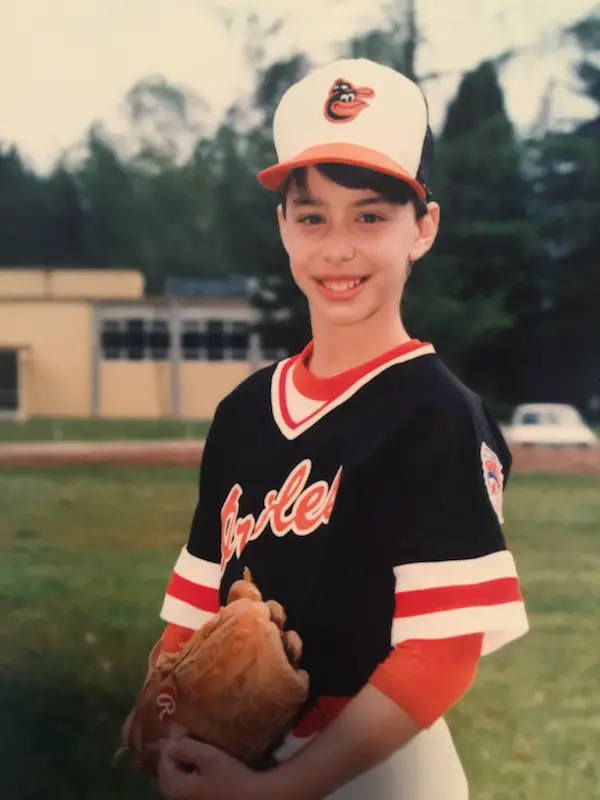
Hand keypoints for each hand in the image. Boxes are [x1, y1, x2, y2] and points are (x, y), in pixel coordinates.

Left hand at [157, 725, 275, 799]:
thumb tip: (169, 741)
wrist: (250, 798)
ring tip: (189, 742)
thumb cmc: (231, 777)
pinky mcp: (194, 799)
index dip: (172, 737)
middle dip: (172, 748)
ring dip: (178, 758)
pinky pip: (181, 781)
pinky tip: (194, 760)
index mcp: (175, 786)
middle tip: (184, 730)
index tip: (183, 722)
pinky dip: (183, 768)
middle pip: (165, 767)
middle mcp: (174, 796)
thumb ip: (186, 748)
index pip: (165, 756)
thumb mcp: (209, 757)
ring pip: (173, 775)